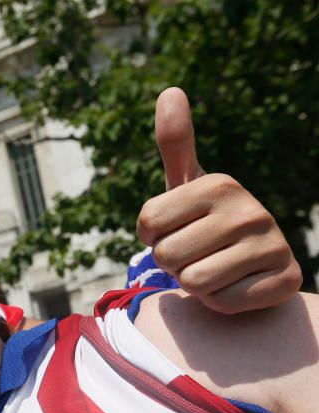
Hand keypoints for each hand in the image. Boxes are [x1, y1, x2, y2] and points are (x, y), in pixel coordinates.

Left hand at [136, 87, 300, 313]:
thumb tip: (170, 90)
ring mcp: (272, 244)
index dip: (150, 235)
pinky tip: (235, 284)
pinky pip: (221, 302)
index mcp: (220, 183)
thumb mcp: (186, 184)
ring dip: (193, 284)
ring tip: (214, 268)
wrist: (252, 264)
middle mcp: (251, 209)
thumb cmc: (205, 222)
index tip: (173, 229)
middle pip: (167, 255)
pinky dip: (220, 301)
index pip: (148, 222)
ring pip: (192, 282)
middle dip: (172, 263)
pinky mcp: (284, 280)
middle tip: (196, 253)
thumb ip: (175, 143)